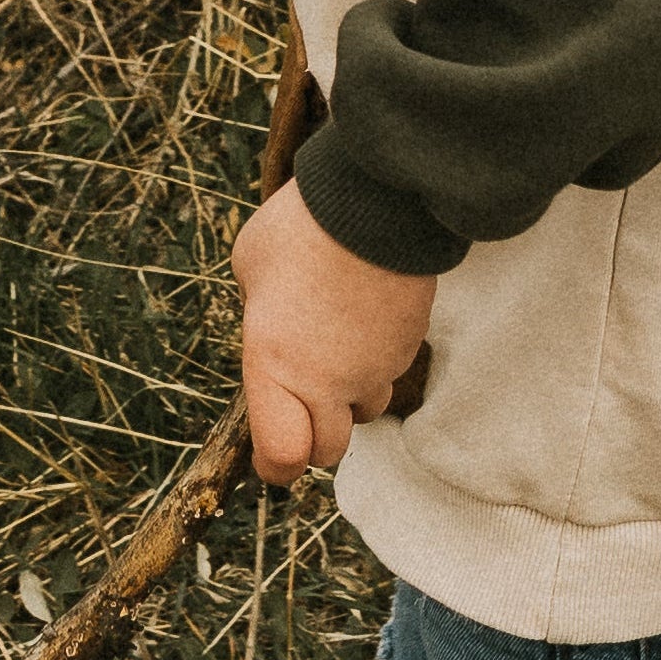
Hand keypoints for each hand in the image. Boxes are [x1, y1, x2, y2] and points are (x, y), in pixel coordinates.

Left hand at [235, 178, 434, 481]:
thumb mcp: (251, 265)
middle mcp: (327, 382)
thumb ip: (257, 310)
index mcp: (274, 367)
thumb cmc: (301, 227)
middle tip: (305, 391)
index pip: (281, 459)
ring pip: (365, 409)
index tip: (272, 444)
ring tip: (339, 341)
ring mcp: (374, 367)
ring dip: (350, 394)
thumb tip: (270, 320)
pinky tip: (366, 314)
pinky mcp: (410, 345)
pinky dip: (377, 357)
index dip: (276, 462)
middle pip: (328, 449)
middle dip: (315, 432)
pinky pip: (390, 370)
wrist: (376, 197)